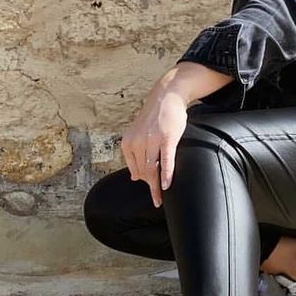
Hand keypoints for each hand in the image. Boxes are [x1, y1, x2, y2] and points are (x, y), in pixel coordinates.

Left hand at [120, 85, 188, 207]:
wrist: (167, 96)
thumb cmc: (155, 117)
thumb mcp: (138, 134)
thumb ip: (135, 154)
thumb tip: (134, 178)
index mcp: (128, 142)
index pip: (135, 169)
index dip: (143, 181)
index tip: (151, 190)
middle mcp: (137, 141)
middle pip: (143, 172)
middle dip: (150, 187)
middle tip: (157, 199)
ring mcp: (152, 139)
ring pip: (152, 169)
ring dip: (156, 186)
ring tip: (160, 198)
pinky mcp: (166, 138)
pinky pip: (165, 160)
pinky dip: (166, 174)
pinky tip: (166, 185)